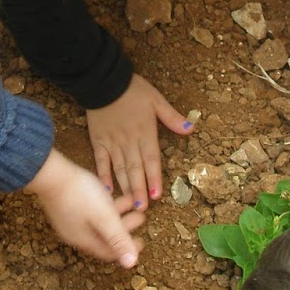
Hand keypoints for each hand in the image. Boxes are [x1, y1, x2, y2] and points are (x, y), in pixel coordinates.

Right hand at [26, 149, 145, 267]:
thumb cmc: (79, 194)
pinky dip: (104, 206)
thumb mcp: (104, 216)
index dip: (127, 248)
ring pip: (98, 222)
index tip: (143, 241)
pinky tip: (109, 193)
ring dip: (116, 214)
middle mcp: (75, 233)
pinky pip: (90, 212)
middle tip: (141, 217)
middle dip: (124, 228)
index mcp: (85, 239)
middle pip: (104, 236)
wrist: (50, 172)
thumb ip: (118, 238)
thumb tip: (131, 264)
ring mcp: (68, 219)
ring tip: (131, 201)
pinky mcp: (66, 205)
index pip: (109, 251)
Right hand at [85, 74, 192, 207]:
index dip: (153, 178)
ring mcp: (112, 143)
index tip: (156, 195)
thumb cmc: (133, 90)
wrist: (104, 81)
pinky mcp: (98, 141)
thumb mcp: (156, 100)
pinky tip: (106, 190)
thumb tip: (191, 129)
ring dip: (125, 187)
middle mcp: (128, 141)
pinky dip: (103, 176)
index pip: (151, 159)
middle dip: (139, 189)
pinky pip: (101, 161)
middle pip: (135, 168)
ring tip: (129, 204)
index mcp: (144, 132)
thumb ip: (172, 117)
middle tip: (142, 208)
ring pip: (119, 168)